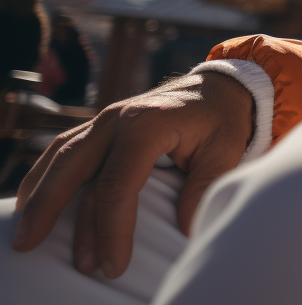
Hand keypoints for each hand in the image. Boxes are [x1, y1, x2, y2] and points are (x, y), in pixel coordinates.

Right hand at [10, 71, 254, 277]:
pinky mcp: (101, 125)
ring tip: (25, 233)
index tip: (113, 265)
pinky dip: (44, 174)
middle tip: (30, 247)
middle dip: (49, 210)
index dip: (111, 229)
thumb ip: (204, 188)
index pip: (116, 185)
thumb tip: (185, 231)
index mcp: (147, 125)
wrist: (221, 86)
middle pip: (72, 168)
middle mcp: (117, 119)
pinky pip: (63, 149)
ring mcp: (105, 119)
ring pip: (60, 157)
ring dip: (38, 194)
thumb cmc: (223, 121)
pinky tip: (31, 199)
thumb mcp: (226, 151)